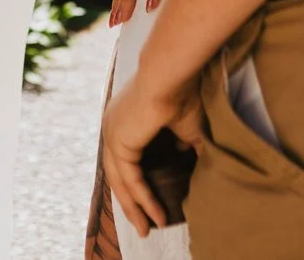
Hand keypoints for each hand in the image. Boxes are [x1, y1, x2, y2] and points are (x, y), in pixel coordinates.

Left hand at [100, 66, 204, 237]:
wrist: (174, 74)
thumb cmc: (184, 92)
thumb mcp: (187, 128)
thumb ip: (185, 146)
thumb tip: (189, 165)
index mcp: (127, 119)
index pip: (126, 158)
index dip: (136, 182)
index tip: (150, 203)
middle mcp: (115, 126)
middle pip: (119, 174)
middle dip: (131, 203)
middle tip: (145, 226)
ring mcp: (113, 133)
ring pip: (121, 181)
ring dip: (135, 207)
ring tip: (148, 229)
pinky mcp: (119, 142)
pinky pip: (130, 179)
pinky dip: (143, 198)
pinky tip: (156, 215)